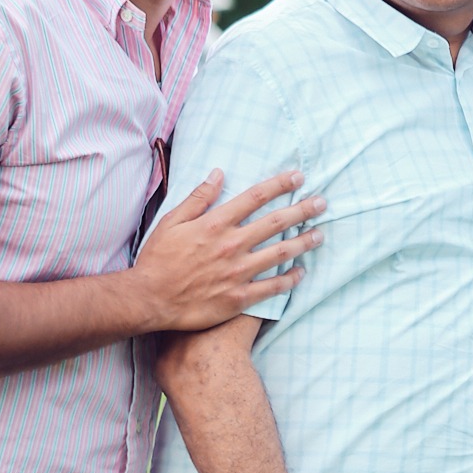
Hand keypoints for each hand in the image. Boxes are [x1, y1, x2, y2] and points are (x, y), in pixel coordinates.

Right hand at [133, 170, 326, 332]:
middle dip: (303, 210)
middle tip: (323, 203)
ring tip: (320, 235)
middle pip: (276, 222)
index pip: (255, 197)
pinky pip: (273, 287)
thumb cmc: (158, 260)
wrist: (150, 299)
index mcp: (215, 224)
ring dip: (304, 242)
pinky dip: (290, 279)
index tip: (298, 177)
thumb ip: (197, 198)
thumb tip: (218, 173)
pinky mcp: (240, 296)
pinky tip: (301, 272)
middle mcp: (232, 245)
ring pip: (281, 253)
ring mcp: (239, 272)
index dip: (280, 184)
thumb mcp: (171, 221)